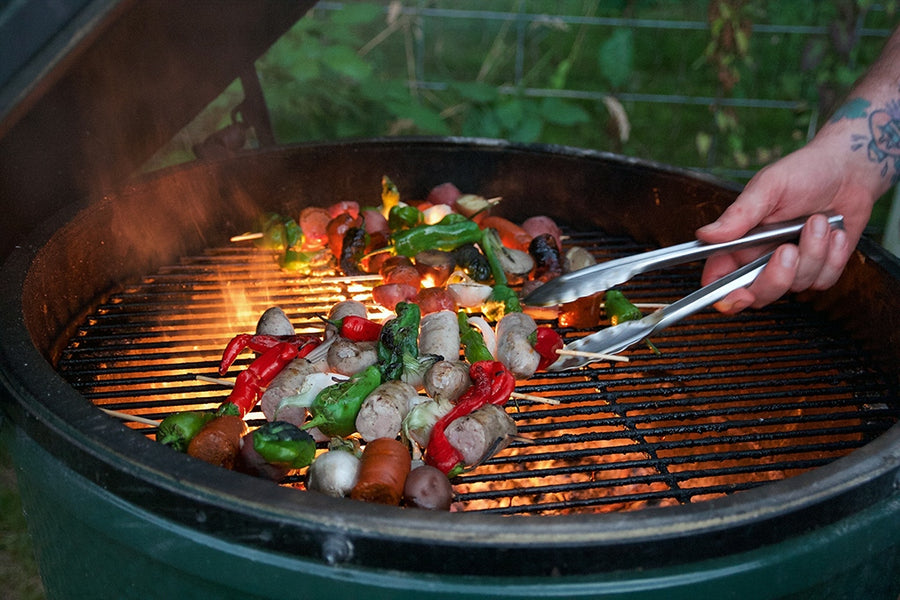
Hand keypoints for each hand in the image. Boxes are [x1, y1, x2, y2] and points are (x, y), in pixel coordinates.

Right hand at [695, 140, 874, 313]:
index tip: (740, 294)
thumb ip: (738, 215)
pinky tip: (834, 232)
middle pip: (758, 294)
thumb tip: (705, 235)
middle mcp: (762, 258)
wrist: (847, 169)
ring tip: (819, 222)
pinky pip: (824, 280)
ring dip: (813, 252)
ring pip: (797, 285)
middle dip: (777, 277)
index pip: (720, 280)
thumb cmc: (803, 172)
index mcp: (740, 243)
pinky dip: (834, 256)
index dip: (725, 297)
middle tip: (788, 249)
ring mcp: (793, 266)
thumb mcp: (768, 187)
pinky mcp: (820, 268)